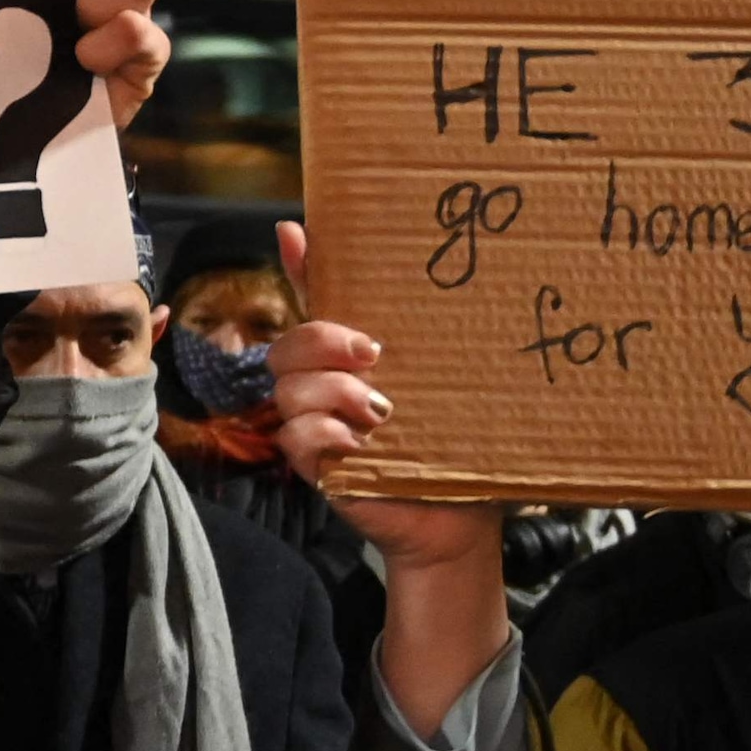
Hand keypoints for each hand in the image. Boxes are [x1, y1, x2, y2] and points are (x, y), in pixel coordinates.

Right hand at [270, 225, 509, 740]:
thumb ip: (416, 329)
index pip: (313, 299)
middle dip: (322, 341)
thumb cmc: (455, 442)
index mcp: (355, 356)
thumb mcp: (444, 374)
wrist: (462, 517)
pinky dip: (324, 435)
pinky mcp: (316, 465)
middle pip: (289, 344)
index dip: (298, 265)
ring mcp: (318, 424)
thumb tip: (397, 275)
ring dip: (333, 394)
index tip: (294, 233)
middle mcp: (328, 384)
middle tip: (373, 354)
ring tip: (381, 413)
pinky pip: (295, 436)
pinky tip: (359, 444)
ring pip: (288, 389)